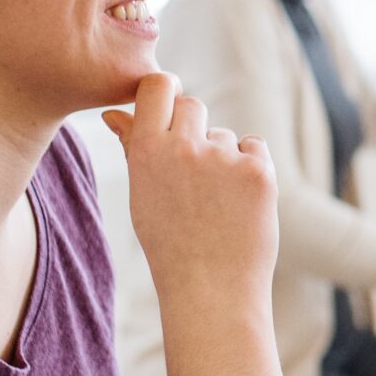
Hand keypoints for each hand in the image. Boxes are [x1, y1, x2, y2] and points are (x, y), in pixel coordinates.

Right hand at [104, 74, 276, 307]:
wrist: (210, 289)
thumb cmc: (170, 243)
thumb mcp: (142, 195)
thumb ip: (134, 147)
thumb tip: (115, 114)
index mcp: (147, 151)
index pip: (157, 85)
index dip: (166, 92)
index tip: (170, 108)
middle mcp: (184, 148)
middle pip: (193, 106)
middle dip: (194, 129)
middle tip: (194, 173)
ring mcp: (224, 158)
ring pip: (225, 135)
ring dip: (223, 157)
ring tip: (215, 204)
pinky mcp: (259, 170)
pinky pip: (254, 147)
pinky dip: (250, 167)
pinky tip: (239, 202)